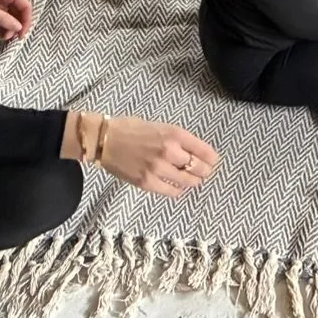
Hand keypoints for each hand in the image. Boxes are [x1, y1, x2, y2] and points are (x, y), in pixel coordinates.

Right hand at [98, 116, 220, 194]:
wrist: (104, 139)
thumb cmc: (131, 129)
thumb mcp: (160, 126)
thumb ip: (178, 139)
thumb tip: (194, 152)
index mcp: (174, 134)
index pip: (204, 150)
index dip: (212, 158)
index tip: (213, 161)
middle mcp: (169, 151)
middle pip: (199, 168)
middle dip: (204, 171)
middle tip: (204, 172)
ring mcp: (158, 168)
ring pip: (187, 181)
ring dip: (193, 182)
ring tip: (193, 181)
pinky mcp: (147, 182)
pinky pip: (171, 191)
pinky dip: (178, 191)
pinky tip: (178, 187)